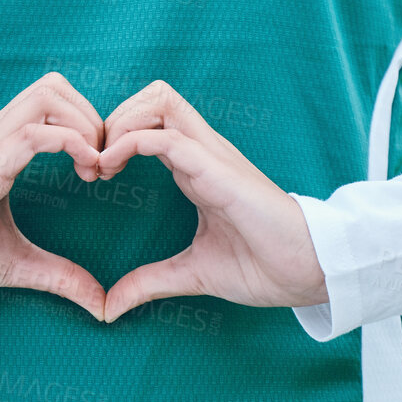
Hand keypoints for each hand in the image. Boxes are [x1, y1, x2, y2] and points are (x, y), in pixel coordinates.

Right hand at [0, 71, 107, 319]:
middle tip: (103, 164)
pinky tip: (84, 171)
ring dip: (83, 125)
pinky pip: (32, 135)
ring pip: (46, 97)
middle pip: (53, 87)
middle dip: (91, 116)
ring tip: (94, 168)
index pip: (50, 101)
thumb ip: (57, 274)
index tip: (101, 170)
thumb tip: (99, 302)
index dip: (86, 124)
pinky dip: (70, 142)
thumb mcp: (14, 264)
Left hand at [96, 80, 327, 321]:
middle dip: (115, 117)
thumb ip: (151, 281)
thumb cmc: (262, 265)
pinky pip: (166, 136)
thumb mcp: (193, 272)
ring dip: (121, 122)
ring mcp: (210, 154)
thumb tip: (112, 305)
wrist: (307, 270)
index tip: (94, 173)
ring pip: (160, 100)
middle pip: (154, 96)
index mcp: (196, 166)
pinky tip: (113, 167)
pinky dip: (131, 142)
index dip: (116, 136)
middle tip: (94, 160)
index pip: (152, 121)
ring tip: (103, 161)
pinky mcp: (216, 168)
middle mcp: (202, 150)